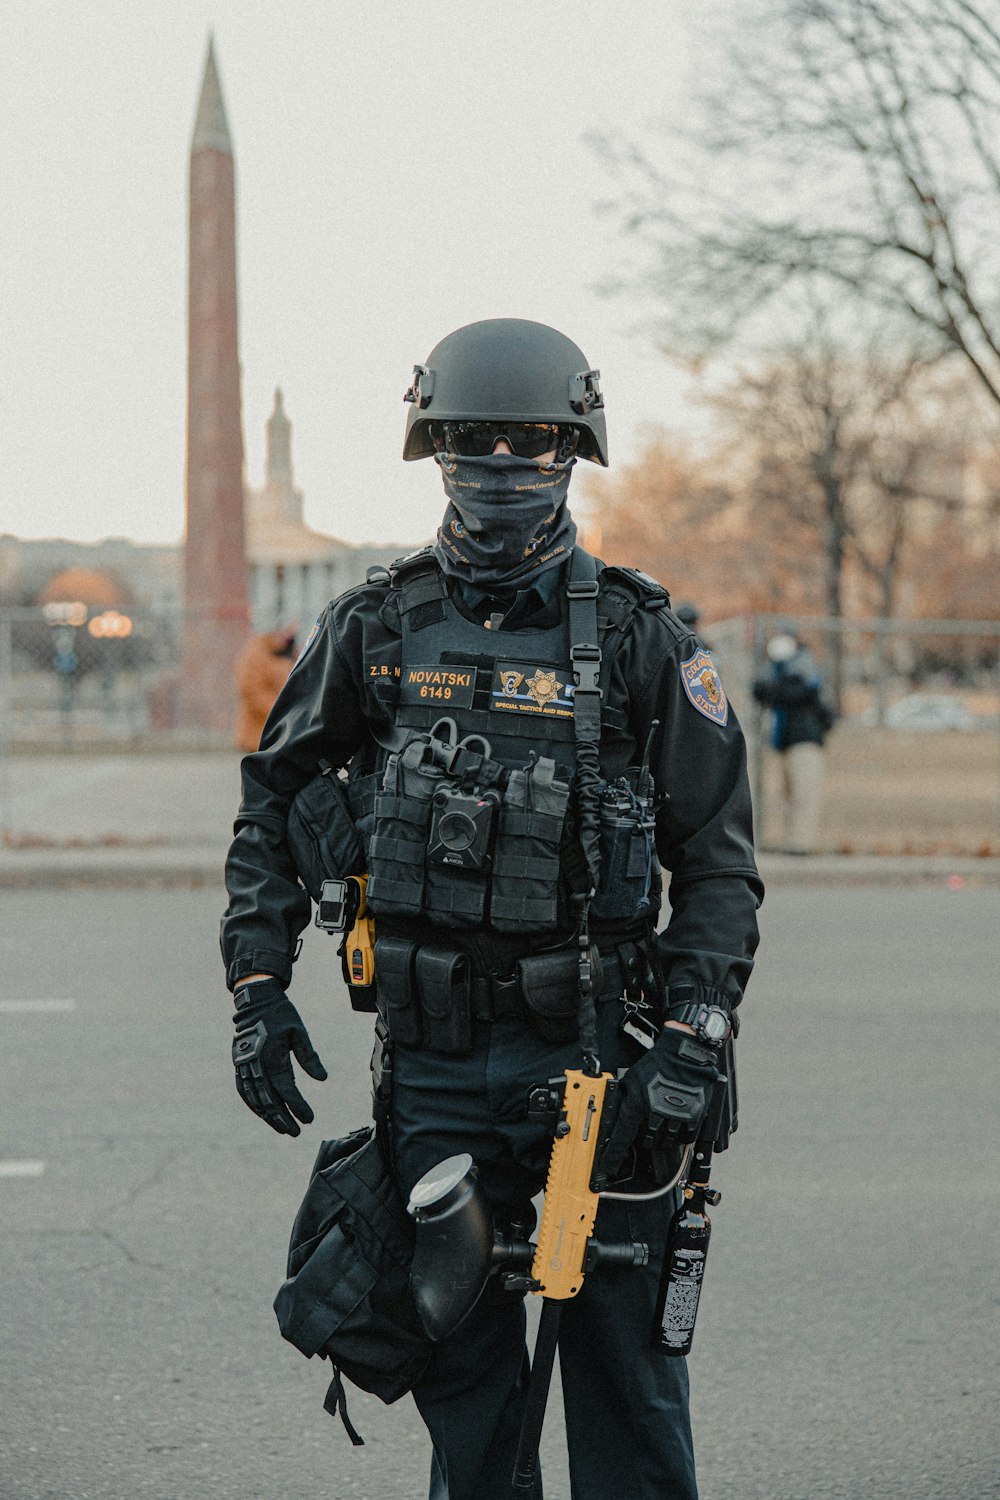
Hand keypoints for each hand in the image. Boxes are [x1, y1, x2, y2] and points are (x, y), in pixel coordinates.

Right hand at [231, 979, 327, 1135]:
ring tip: (281, 1128)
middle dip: (282, 1119)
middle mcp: (255, 1065)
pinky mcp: (239, 1063)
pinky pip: (244, 1089)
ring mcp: (244, 1065)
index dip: (298, 1106)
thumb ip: (309, 1057)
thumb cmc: (280, 1014)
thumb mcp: (299, 1032)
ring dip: (267, 1115)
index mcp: (272, 1057)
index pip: (286, 1090)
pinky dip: (253, 1103)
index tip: (309, 1119)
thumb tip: (322, 1079)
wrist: (255, 999)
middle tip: (296, 1132)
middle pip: (269, 1100)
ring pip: (254, 1098)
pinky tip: (262, 1112)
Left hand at [600, 1024, 720, 1179]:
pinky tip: (678, 1124)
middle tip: (649, 1124)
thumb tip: (616, 1110)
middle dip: (645, 1137)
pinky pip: (686, 1138)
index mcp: (637, 1105)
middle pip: (646, 1142)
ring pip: (666, 1142)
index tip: (609, 1167)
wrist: (683, 1054)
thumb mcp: (631, 1077)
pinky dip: (681, 1135)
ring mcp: (676, 1117)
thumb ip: (624, 1097)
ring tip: (664, 1121)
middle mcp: (656, 1115)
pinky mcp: (694, 1116)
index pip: (621, 1138)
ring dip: (663, 1137)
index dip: (613, 1156)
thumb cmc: (656, 1063)